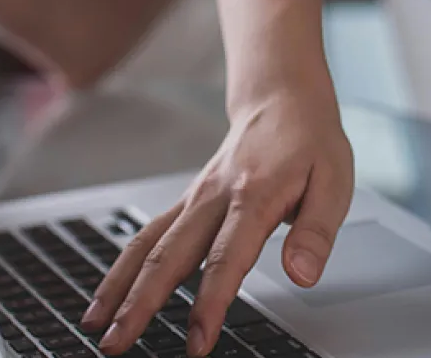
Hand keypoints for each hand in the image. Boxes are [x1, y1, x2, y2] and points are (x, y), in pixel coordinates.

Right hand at [80, 88, 354, 354]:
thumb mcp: (335, 182)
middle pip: (169, 256)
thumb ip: (316, 232)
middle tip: (118, 344)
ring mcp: (194, 200)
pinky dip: (122, 267)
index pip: (225, 259)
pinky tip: (108, 295)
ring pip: (147, 246)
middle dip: (140, 305)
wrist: (281, 98)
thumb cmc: (309, 142)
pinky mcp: (186, 203)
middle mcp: (214, 198)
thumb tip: (302, 274)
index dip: (210, 303)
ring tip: (95, 326)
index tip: (198, 341)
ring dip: (119, 288)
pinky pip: (146, 236)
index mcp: (254, 196)